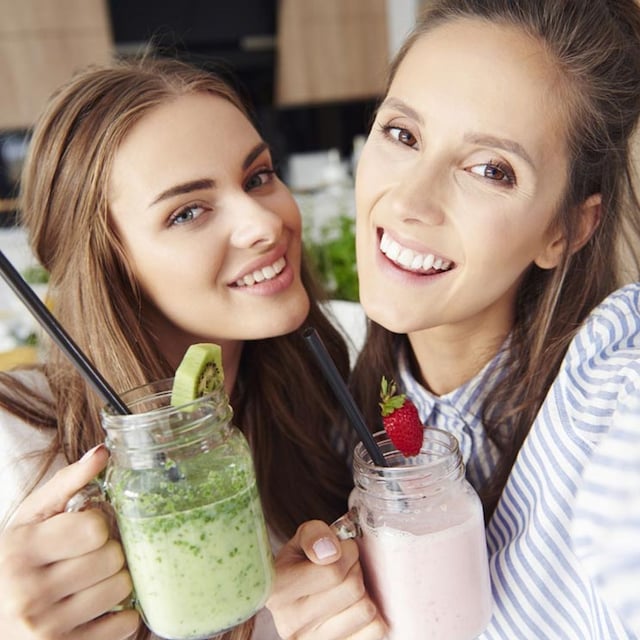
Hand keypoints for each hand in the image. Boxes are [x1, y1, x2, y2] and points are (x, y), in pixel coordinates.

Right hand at [0, 445, 139, 638]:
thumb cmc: (18, 561)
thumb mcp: (32, 519)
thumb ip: (68, 482)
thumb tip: (103, 452)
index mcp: (20, 551)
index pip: (95, 528)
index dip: (97, 527)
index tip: (84, 532)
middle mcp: (28, 593)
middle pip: (113, 558)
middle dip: (108, 554)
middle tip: (90, 559)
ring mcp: (45, 629)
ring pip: (123, 589)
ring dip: (116, 583)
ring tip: (92, 584)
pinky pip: (126, 625)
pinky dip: (120, 616)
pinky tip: (96, 611)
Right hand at [266, 520, 387, 639]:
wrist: (295, 595)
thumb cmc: (301, 562)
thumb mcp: (300, 538)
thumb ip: (313, 534)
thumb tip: (331, 552)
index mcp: (278, 590)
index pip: (333, 571)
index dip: (346, 552)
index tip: (340, 549)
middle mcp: (291, 622)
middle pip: (352, 589)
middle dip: (355, 568)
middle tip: (346, 565)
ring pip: (365, 610)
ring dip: (364, 592)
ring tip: (348, 586)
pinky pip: (375, 630)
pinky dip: (372, 615)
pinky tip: (354, 606)